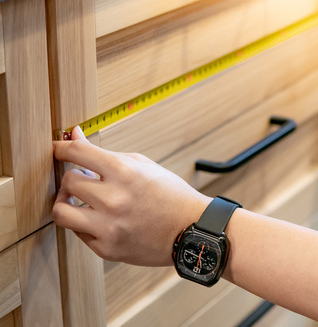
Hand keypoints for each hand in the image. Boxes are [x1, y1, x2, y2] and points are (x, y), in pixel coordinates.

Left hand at [52, 126, 210, 266]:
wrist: (193, 230)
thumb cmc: (171, 195)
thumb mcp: (143, 166)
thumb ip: (105, 154)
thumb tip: (76, 137)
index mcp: (125, 172)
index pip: (77, 153)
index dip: (60, 148)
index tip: (57, 149)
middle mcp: (113, 199)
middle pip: (68, 181)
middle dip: (73, 178)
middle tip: (83, 180)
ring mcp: (108, 226)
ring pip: (60, 212)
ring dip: (66, 203)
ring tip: (77, 201)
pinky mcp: (107, 248)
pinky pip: (79, 233)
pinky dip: (85, 224)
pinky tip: (101, 220)